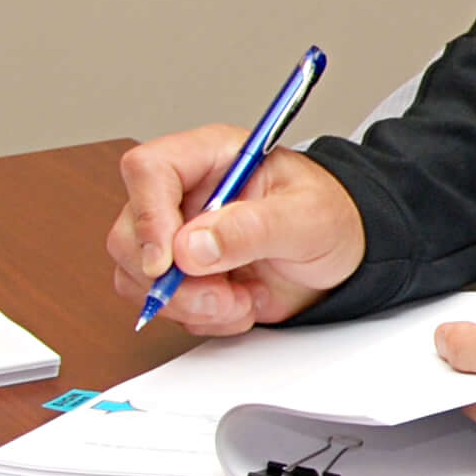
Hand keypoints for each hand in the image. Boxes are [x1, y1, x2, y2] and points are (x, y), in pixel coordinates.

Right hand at [108, 132, 366, 332]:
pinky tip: (240, 305)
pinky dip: (200, 317)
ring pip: (137, 277)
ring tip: (243, 301)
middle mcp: (184, 195)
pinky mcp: (183, 274)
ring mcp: (178, 237)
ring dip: (189, 304)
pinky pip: (163, 304)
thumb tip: (190, 248)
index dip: (147, 216)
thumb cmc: (332, 216)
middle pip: (130, 234)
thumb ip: (253, 228)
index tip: (168, 262)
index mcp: (210, 158)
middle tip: (223, 296)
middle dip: (172, 281)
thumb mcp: (306, 216)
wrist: (345, 253)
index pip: (148, 170)